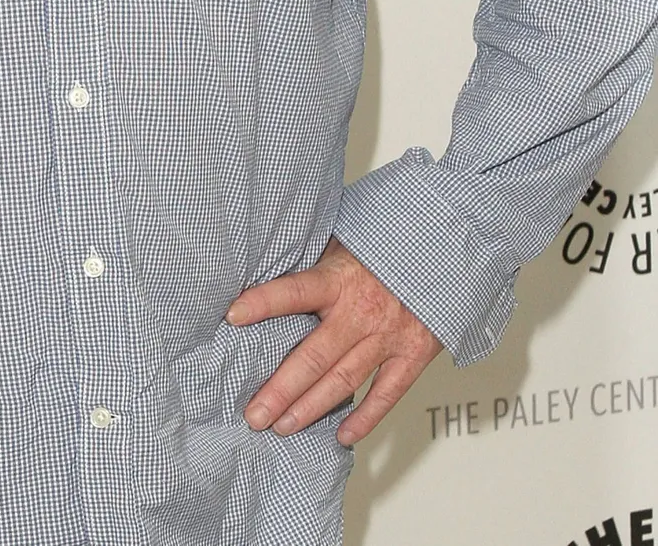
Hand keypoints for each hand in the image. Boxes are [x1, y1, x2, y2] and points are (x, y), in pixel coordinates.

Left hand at [226, 238, 441, 445]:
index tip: (232, 316)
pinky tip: (342, 435)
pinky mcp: (413, 354)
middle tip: (254, 414)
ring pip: (343, 380)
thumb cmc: (386, 247)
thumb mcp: (345, 241)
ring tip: (282, 427)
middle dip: (280, 389)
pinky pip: (386, 393)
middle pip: (313, 357)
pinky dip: (365, 417)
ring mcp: (388, 336)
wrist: (444, 251)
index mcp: (340, 277)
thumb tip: (271, 266)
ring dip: (310, 408)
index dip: (262, 303)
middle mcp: (361, 311)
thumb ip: (315, 262)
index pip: (294, 291)